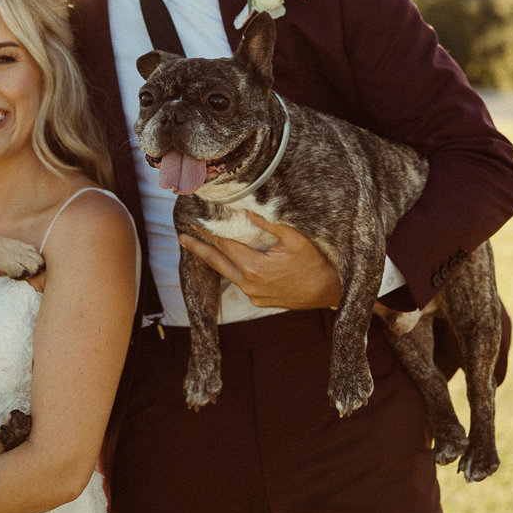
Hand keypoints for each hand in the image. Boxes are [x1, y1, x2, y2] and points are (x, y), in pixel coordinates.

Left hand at [179, 211, 340, 309]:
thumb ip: (270, 224)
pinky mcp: (260, 301)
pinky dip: (232, 270)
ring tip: (200, 247)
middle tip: (182, 237)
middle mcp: (250, 285)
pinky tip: (229, 261)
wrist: (330, 291)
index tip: (194, 223)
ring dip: (215, 259)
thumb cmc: (316, 262)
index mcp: (254, 268)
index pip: (224, 246)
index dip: (208, 233)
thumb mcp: (296, 238)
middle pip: (218, 263)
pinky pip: (241, 283)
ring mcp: (254, 295)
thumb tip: (247, 211)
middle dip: (199, 249)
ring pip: (228, 274)